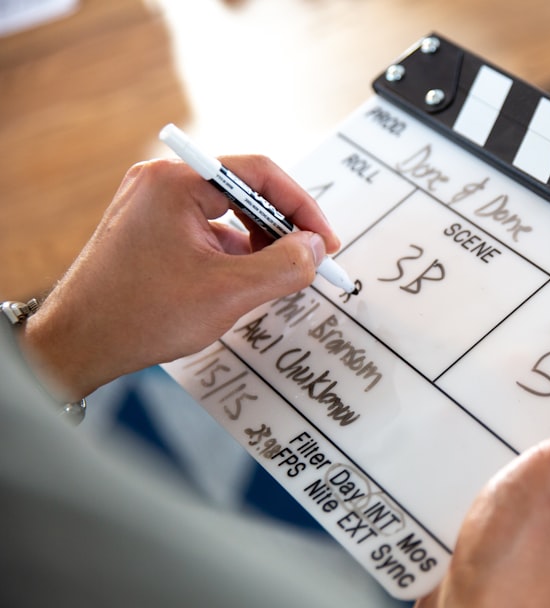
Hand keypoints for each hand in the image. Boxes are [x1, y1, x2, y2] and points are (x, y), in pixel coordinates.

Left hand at [20, 155, 337, 399]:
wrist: (77, 345)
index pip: (259, 174)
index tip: (324, 240)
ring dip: (257, 244)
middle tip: (307, 260)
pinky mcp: (149, 230)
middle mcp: (160, 183)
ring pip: (226, 214)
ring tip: (272, 279)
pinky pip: (206, 231)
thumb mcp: (229, 293)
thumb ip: (284, 266)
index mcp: (176, 182)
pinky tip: (240, 285)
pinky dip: (232, 255)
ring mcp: (151, 206)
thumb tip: (315, 248)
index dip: (302, 207)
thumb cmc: (139, 315)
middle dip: (281, 228)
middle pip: (244, 191)